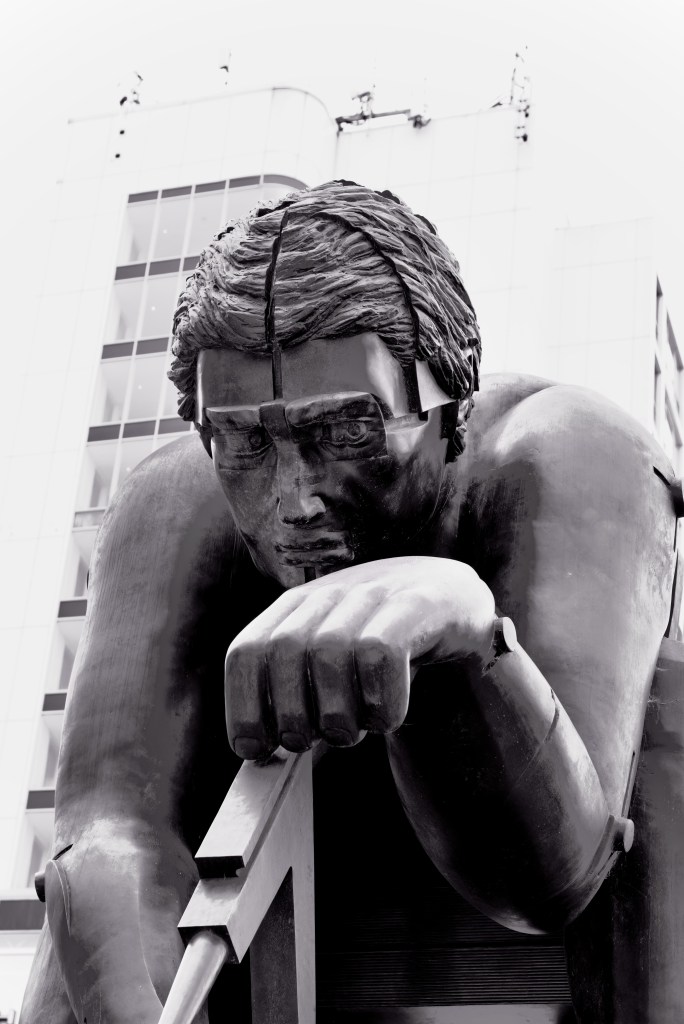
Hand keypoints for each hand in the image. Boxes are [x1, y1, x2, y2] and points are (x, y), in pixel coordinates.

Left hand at [225, 556, 495, 758]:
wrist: (455, 614)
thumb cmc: (382, 659)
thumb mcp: (330, 672)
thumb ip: (293, 698)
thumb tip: (254, 751)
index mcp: (296, 607)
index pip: (245, 651)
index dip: (244, 709)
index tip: (259, 751)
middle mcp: (331, 592)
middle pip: (284, 651)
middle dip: (292, 714)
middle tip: (313, 743)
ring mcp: (376, 591)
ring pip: (332, 650)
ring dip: (338, 712)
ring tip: (353, 732)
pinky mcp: (422, 602)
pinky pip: (383, 652)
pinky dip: (380, 700)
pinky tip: (387, 719)